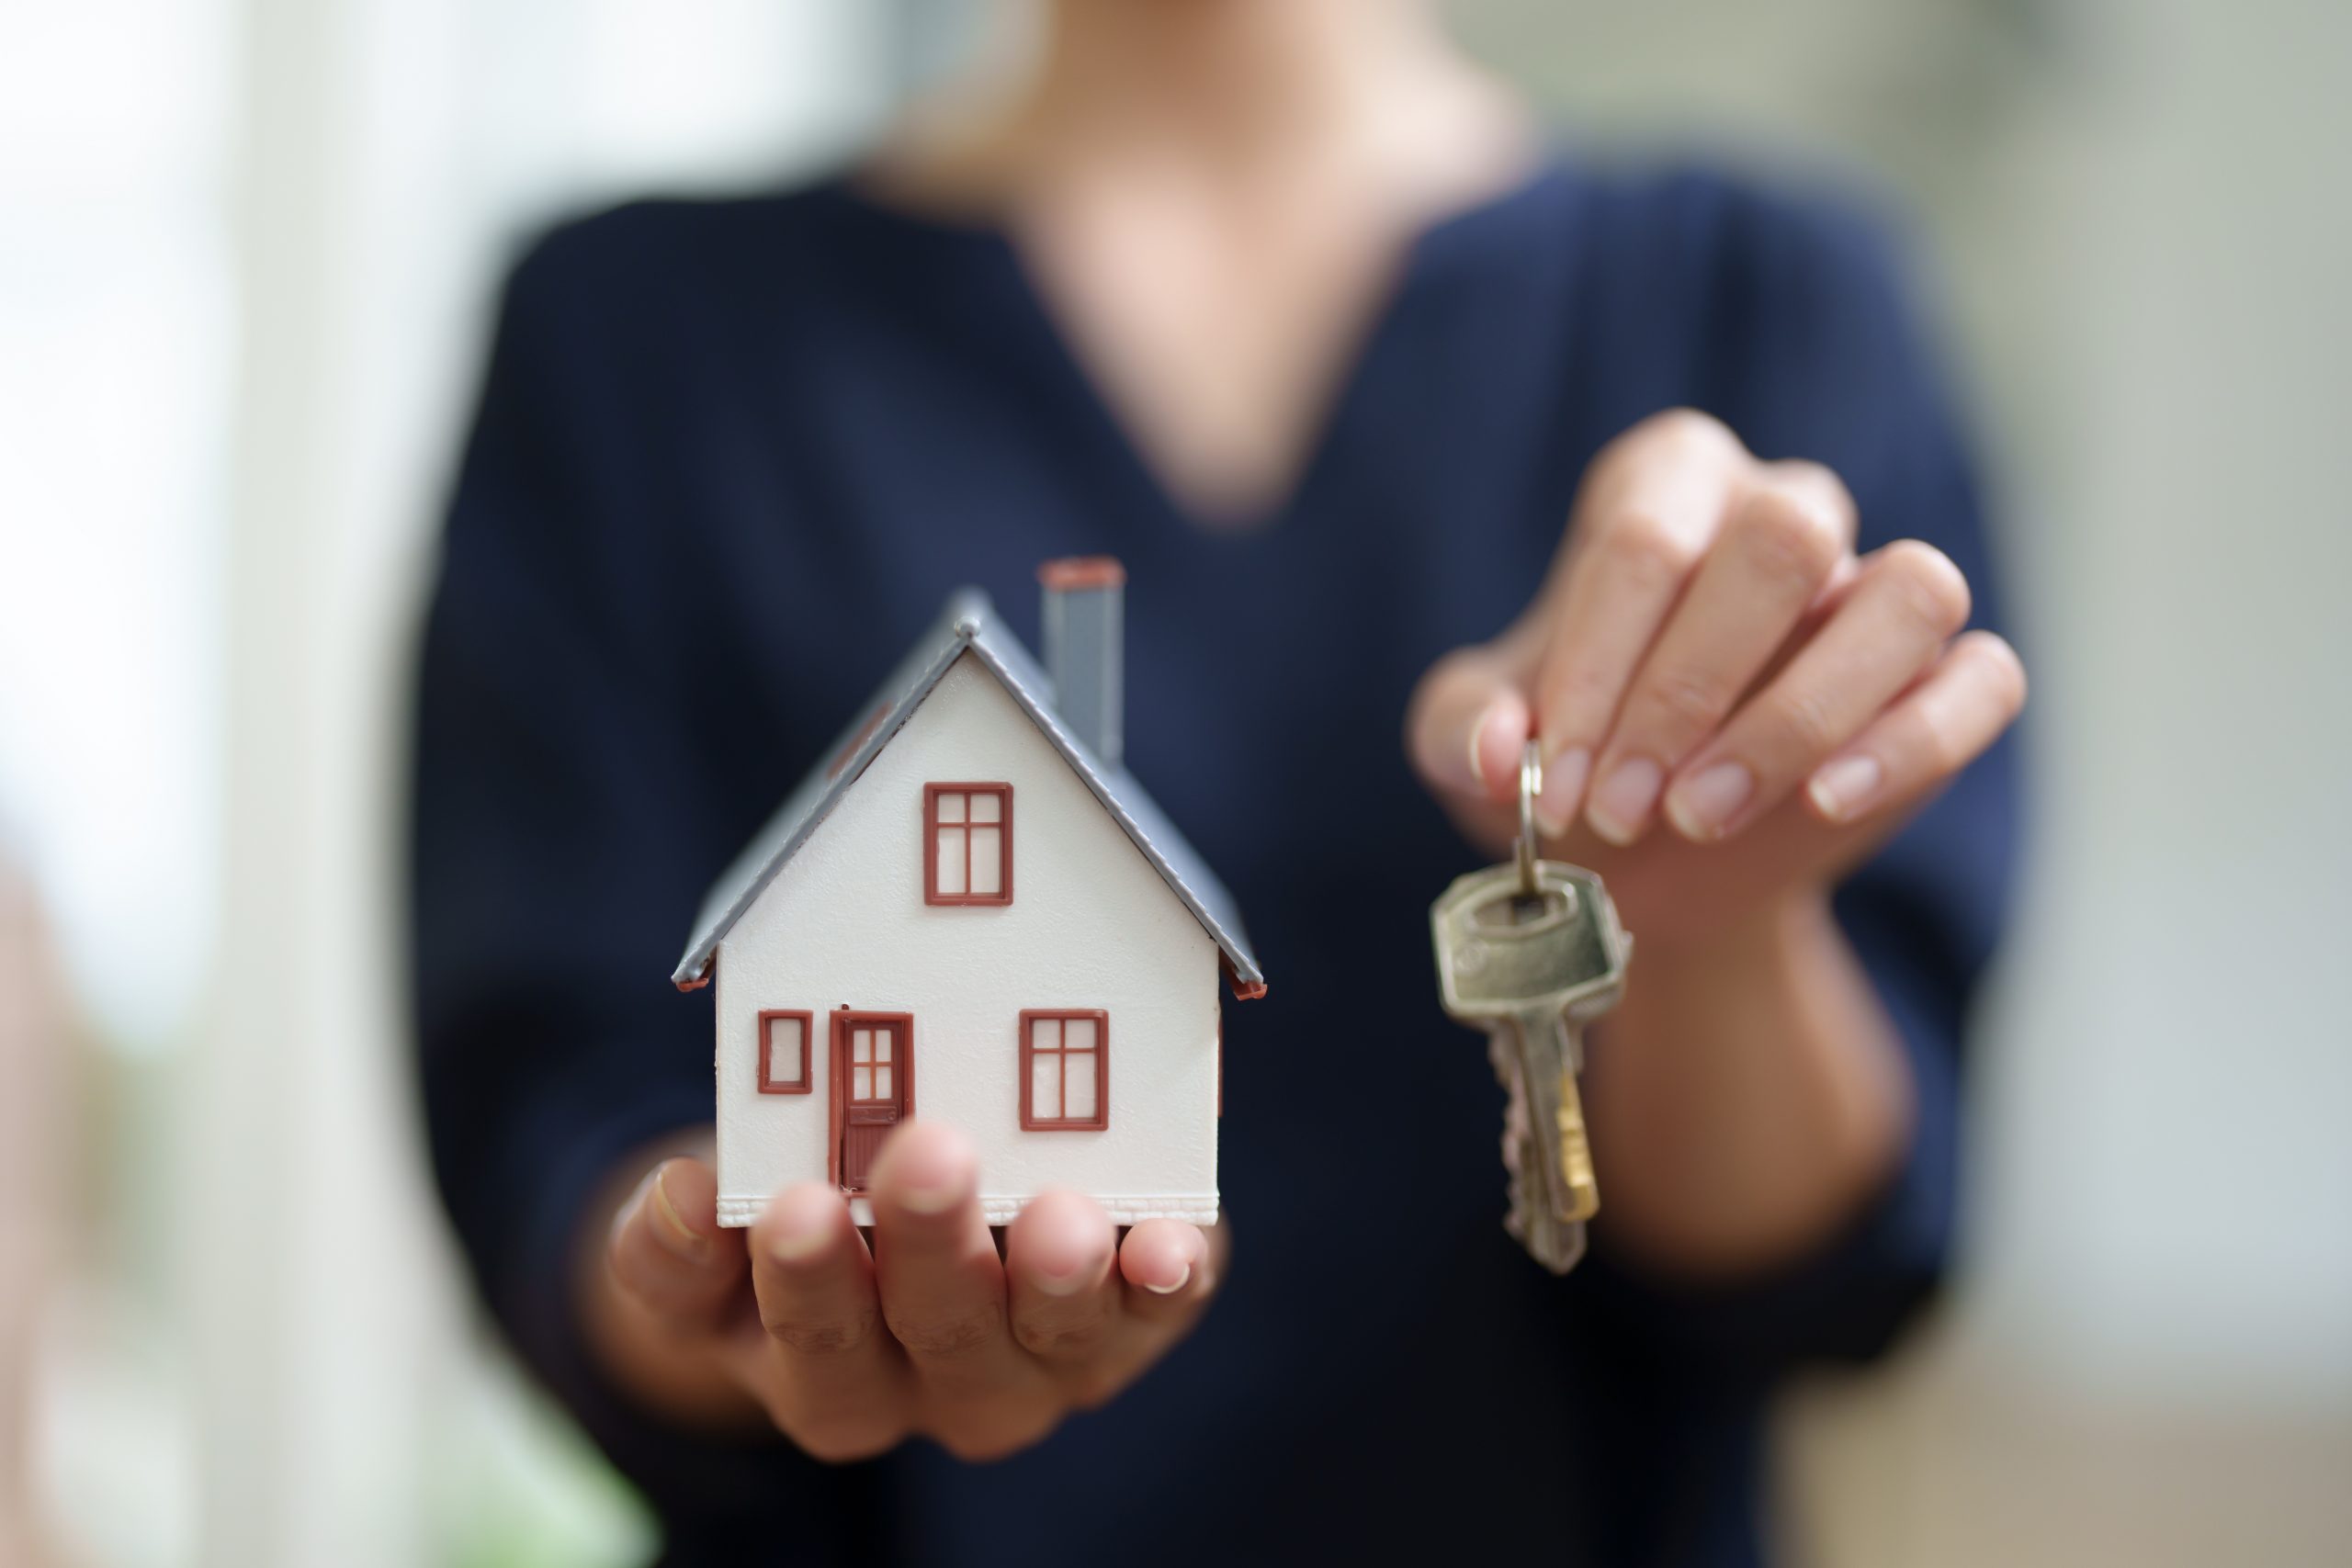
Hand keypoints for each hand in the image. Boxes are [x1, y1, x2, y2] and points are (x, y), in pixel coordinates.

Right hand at [593, 1122, 1221, 1461]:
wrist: (897, 1221)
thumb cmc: (793, 1221)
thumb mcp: (705, 1252)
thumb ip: (672, 1247)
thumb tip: (679, 1198)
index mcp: (835, 1383)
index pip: (820, 1353)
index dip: (809, 1285)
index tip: (793, 1205)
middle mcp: (950, 1391)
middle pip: (946, 1341)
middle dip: (936, 1250)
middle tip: (928, 1151)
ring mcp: (1052, 1359)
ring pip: (1061, 1340)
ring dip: (1062, 1278)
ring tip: (1058, 1217)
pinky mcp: (1138, 1309)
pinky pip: (1161, 1309)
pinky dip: (1170, 1280)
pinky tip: (1172, 1243)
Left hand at [1408, 409, 2023, 950]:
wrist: (1644, 868)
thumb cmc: (1563, 767)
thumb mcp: (1472, 746)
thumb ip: (1460, 729)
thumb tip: (1498, 750)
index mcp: (1667, 486)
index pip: (1646, 537)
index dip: (1599, 667)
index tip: (1558, 782)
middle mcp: (1785, 512)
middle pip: (1783, 539)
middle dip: (1690, 687)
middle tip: (1621, 810)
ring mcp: (1876, 593)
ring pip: (1911, 590)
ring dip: (1805, 713)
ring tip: (1706, 812)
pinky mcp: (1947, 680)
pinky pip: (1984, 677)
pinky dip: (1915, 739)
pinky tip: (1825, 803)